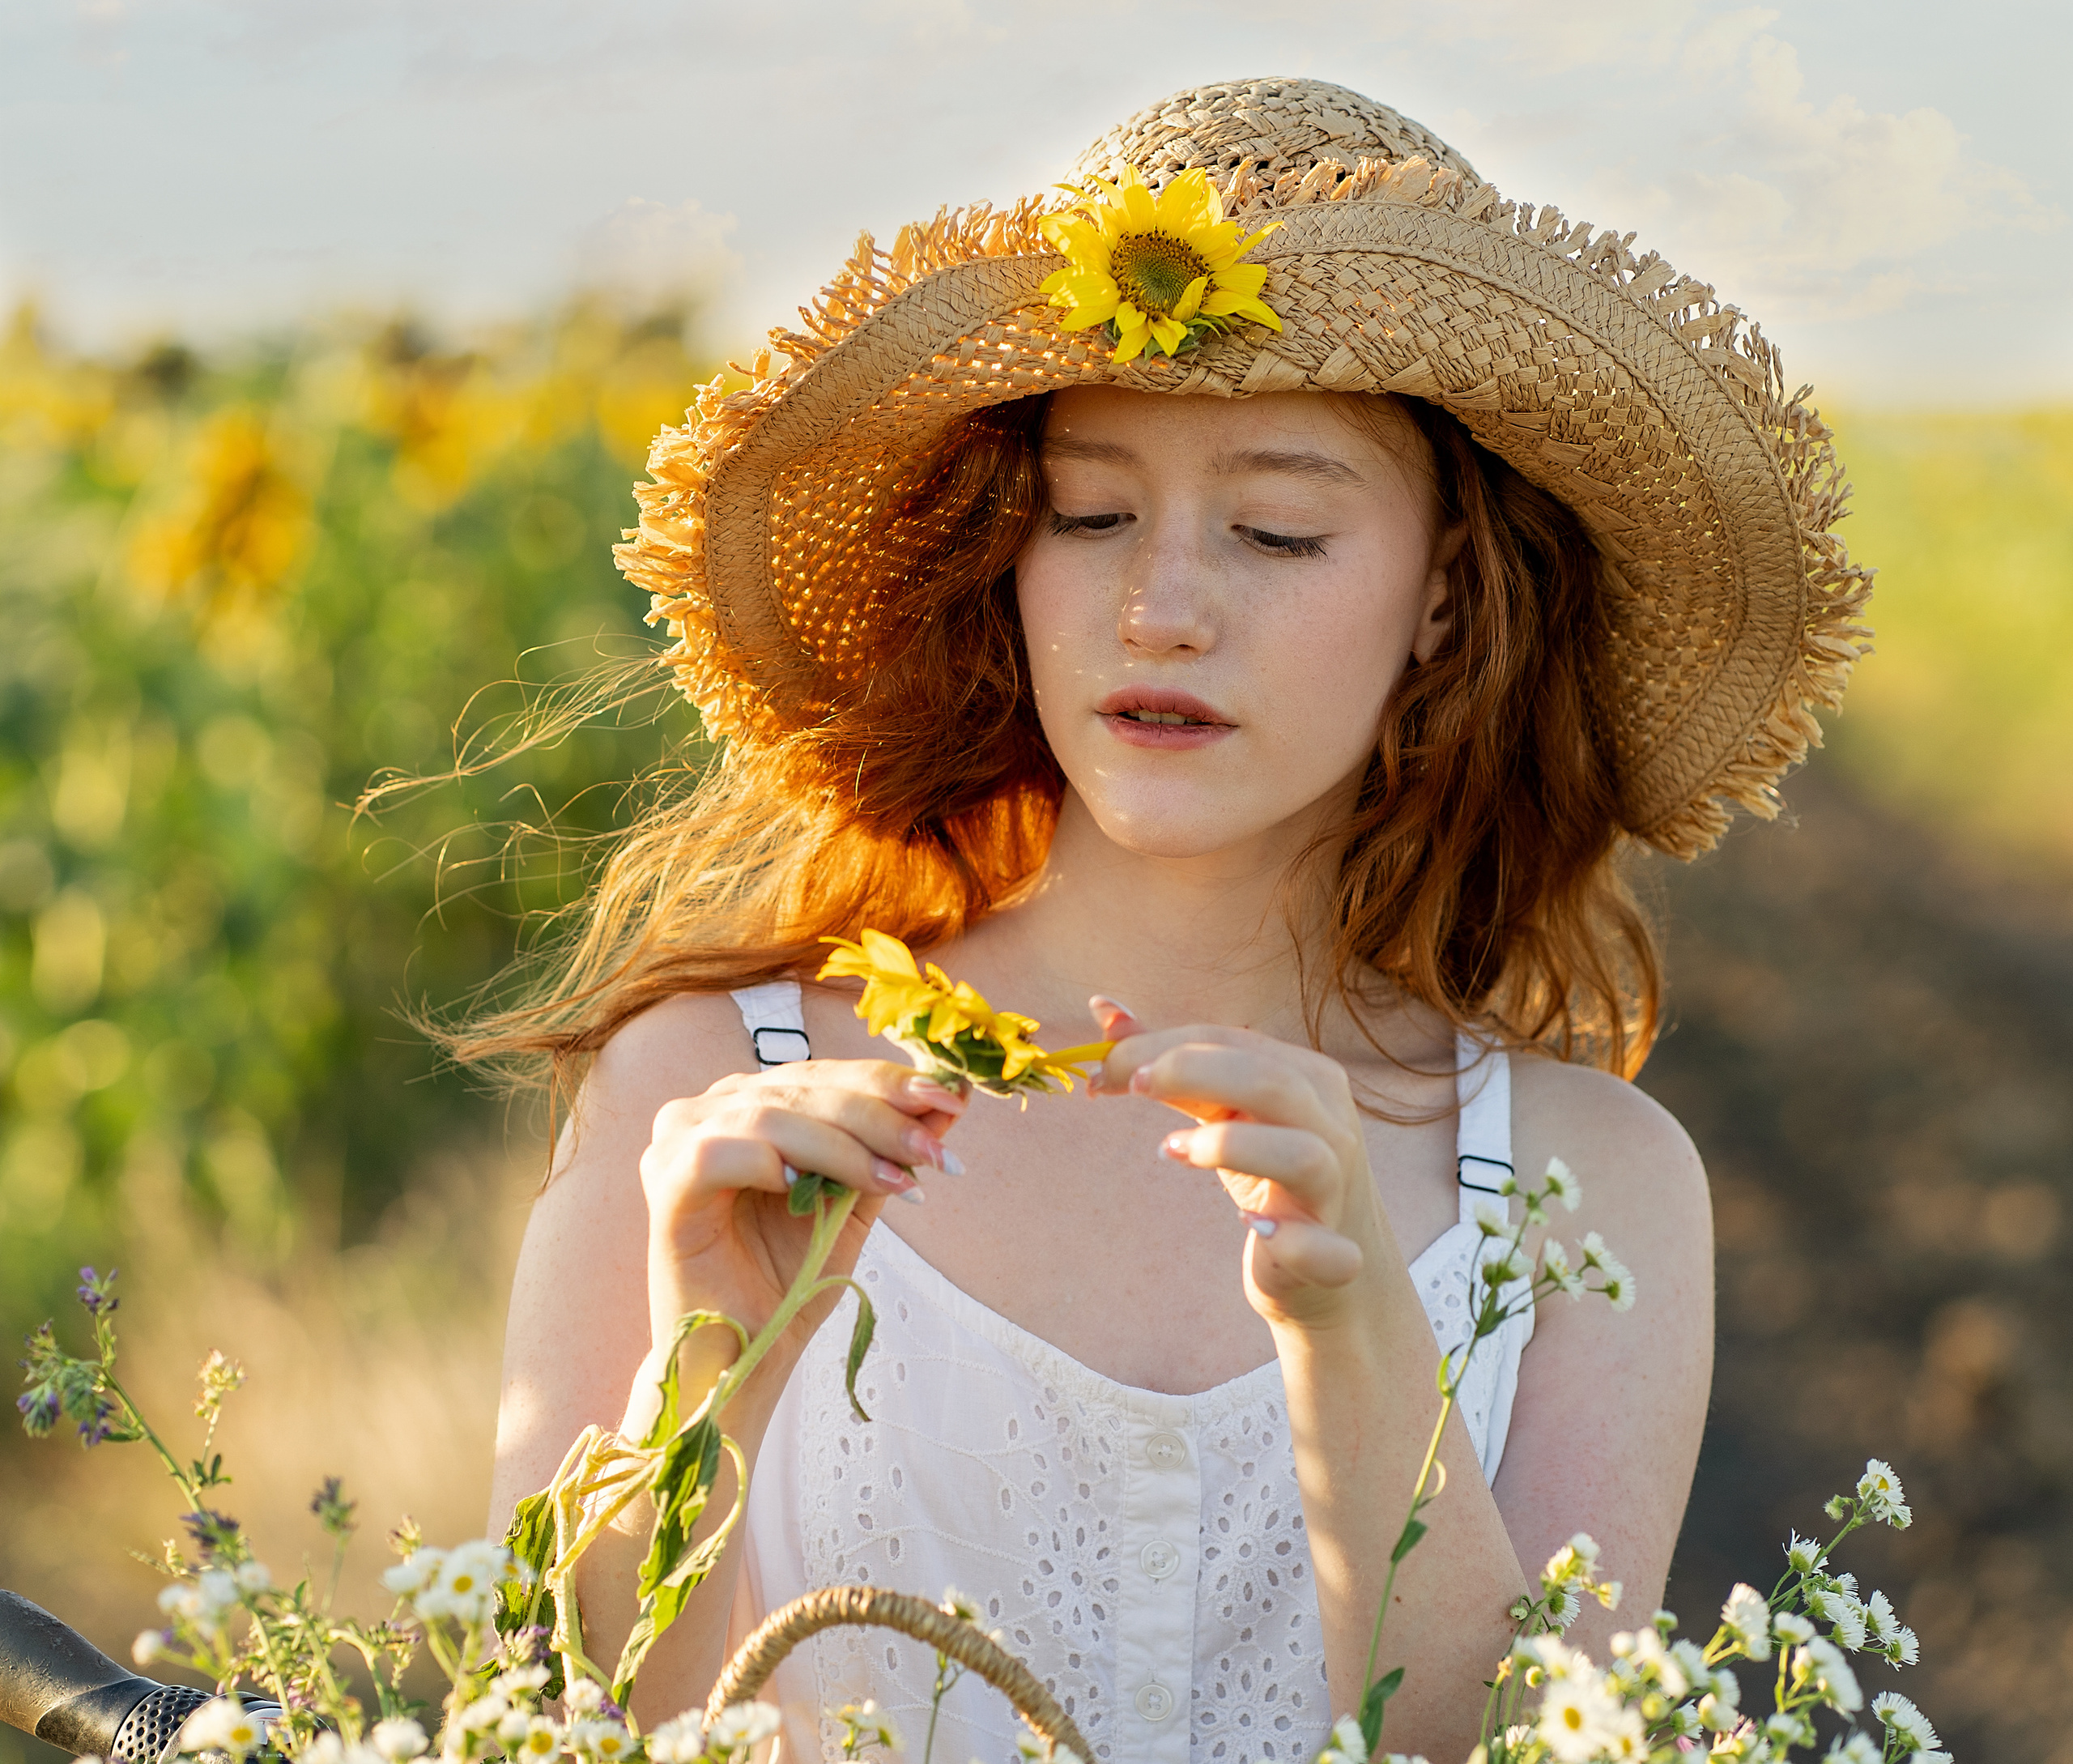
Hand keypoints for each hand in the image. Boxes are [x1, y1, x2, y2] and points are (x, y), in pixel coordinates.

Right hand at [632, 1060, 965, 1419]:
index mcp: (753, 1100)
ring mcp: (678, 1138)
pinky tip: (805, 1190)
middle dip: (880, 1115)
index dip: (889, 1082)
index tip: (953, 1100)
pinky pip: (720, 1152)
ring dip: (844, 1145)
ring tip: (897, 1179)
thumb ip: (890, 1147)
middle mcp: (711, 1107)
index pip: (826, 1073)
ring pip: (771, 1115)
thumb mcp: (855, 1198)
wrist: (741, 1353)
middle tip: (934, 1147)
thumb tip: (950, 1098)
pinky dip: (771, 1164)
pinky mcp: (664, 1180)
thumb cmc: (789, 1275)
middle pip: (804, 1088)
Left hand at [1089, 999, 1384, 1328]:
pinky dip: (1291, 1239)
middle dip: (1192, 1072)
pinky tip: (1251, 1228)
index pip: (1232, 1041)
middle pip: (1269, 1081)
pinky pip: (1326, 1250)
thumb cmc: (1268, 1172)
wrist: (1329, 1269)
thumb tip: (1102, 1009)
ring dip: (1230, 1147)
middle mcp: (1329, 1125)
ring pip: (1301, 1154)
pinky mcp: (1334, 1256)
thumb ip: (1169, 1062)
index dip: (1162, 1046)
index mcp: (1306, 1077)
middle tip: (1133, 1085)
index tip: (1104, 1068)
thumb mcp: (1221, 1111)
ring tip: (1170, 1149)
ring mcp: (1335, 1191)